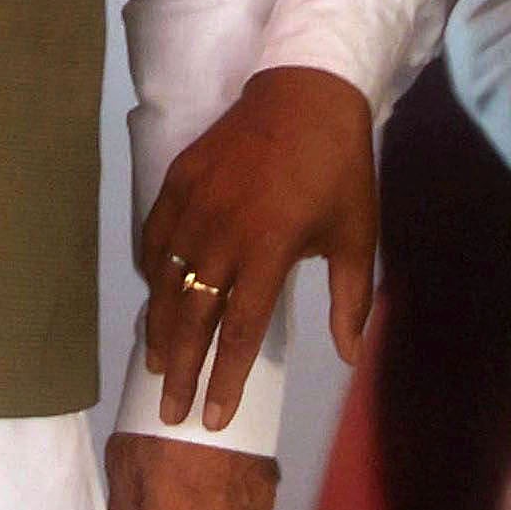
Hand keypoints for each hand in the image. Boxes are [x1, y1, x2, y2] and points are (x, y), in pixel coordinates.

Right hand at [134, 66, 377, 431]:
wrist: (306, 91)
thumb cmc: (338, 169)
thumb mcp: (358, 235)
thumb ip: (351, 300)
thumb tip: (347, 356)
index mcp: (268, 247)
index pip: (238, 330)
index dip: (223, 379)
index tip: (213, 418)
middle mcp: (222, 230)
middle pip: (192, 315)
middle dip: (180, 369)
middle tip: (170, 409)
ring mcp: (194, 202)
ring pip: (166, 280)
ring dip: (160, 327)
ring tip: (156, 363)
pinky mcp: (178, 178)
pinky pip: (155, 236)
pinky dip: (152, 271)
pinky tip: (156, 294)